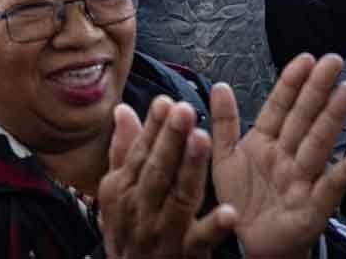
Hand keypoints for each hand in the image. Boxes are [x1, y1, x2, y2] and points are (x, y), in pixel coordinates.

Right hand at [98, 100, 237, 258]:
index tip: (165, 101)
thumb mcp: (117, 193)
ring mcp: (163, 230)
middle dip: (171, 138)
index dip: (153, 126)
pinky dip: (214, 226)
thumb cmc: (128, 231)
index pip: (139, 152)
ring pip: (180, 195)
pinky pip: (201, 238)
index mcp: (122, 189)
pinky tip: (228, 211)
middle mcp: (140, 207)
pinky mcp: (186, 253)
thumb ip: (122, 152)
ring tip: (204, 138)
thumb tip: (123, 110)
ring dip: (191, 168)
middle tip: (184, 109)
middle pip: (158, 168)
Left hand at [210, 54, 345, 257]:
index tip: (305, 59)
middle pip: (304, 118)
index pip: (280, 106)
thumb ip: (224, 123)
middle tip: (334, 61)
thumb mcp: (225, 158)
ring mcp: (303, 178)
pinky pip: (332, 184)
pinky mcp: (313, 206)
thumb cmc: (242, 200)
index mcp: (265, 141)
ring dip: (334, 117)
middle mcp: (288, 155)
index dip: (292, 83)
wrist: (249, 244)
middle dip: (318, 89)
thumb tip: (219, 84)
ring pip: (319, 143)